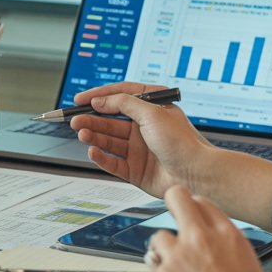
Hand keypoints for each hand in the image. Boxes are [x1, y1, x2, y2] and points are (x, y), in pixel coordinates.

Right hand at [68, 82, 216, 196]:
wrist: (197, 174)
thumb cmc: (183, 142)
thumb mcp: (152, 113)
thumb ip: (123, 104)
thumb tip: (100, 100)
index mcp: (152, 109)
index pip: (120, 96)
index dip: (99, 96)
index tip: (80, 99)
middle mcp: (144, 128)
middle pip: (110, 120)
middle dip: (91, 119)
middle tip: (75, 120)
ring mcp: (139, 149)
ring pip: (109, 140)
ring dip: (94, 136)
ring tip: (81, 134)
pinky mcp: (135, 170)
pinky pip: (113, 162)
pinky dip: (101, 157)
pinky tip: (93, 151)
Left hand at [147, 186, 271, 271]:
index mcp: (230, 236)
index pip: (204, 203)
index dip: (197, 208)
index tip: (197, 219)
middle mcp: (202, 238)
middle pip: (177, 198)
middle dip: (173, 204)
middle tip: (174, 217)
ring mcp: (180, 253)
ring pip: (159, 234)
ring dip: (164, 246)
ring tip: (172, 261)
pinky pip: (153, 262)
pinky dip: (159, 269)